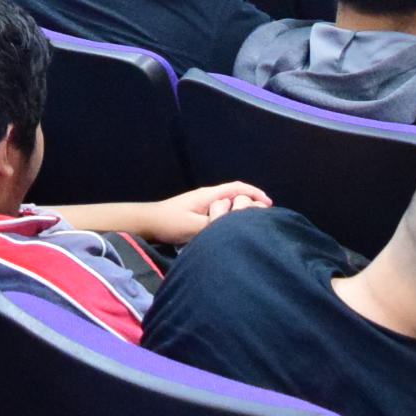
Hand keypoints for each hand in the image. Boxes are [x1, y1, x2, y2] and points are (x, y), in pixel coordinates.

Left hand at [137, 182, 270, 244]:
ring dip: (241, 209)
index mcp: (208, 196)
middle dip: (251, 201)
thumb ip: (214, 225)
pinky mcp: (197, 212)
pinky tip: (232, 228)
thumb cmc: (169, 223)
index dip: (254, 193)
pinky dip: (230, 215)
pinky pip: (220, 210)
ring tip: (252, 222)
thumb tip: (235, 225)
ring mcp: (202, 203)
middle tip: (264, 216)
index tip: (268, 204)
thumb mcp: (194, 227)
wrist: (148, 223)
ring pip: (228, 202)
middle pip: (235, 194)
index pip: (237, 188)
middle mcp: (207, 196)